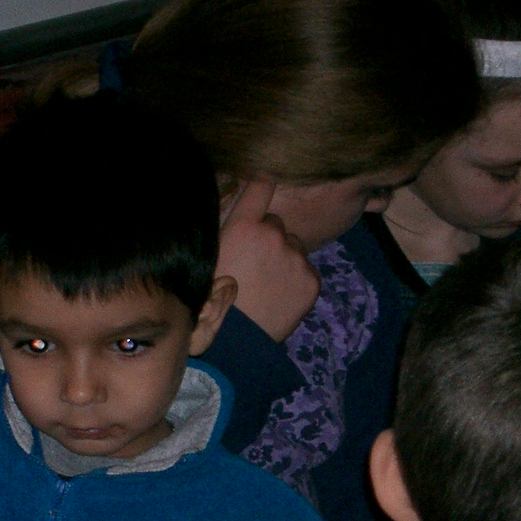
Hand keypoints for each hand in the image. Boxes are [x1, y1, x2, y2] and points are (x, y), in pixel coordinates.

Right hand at [216, 181, 320, 343]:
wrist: (235, 345)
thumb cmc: (211, 303)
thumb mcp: (209, 258)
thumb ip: (226, 230)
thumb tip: (234, 206)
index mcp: (244, 226)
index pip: (261, 184)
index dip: (264, 178)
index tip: (265, 175)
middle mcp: (274, 235)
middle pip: (276, 224)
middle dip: (268, 238)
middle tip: (253, 265)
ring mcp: (296, 258)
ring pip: (294, 248)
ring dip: (284, 259)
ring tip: (266, 285)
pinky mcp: (312, 280)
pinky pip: (306, 271)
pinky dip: (296, 280)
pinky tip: (278, 297)